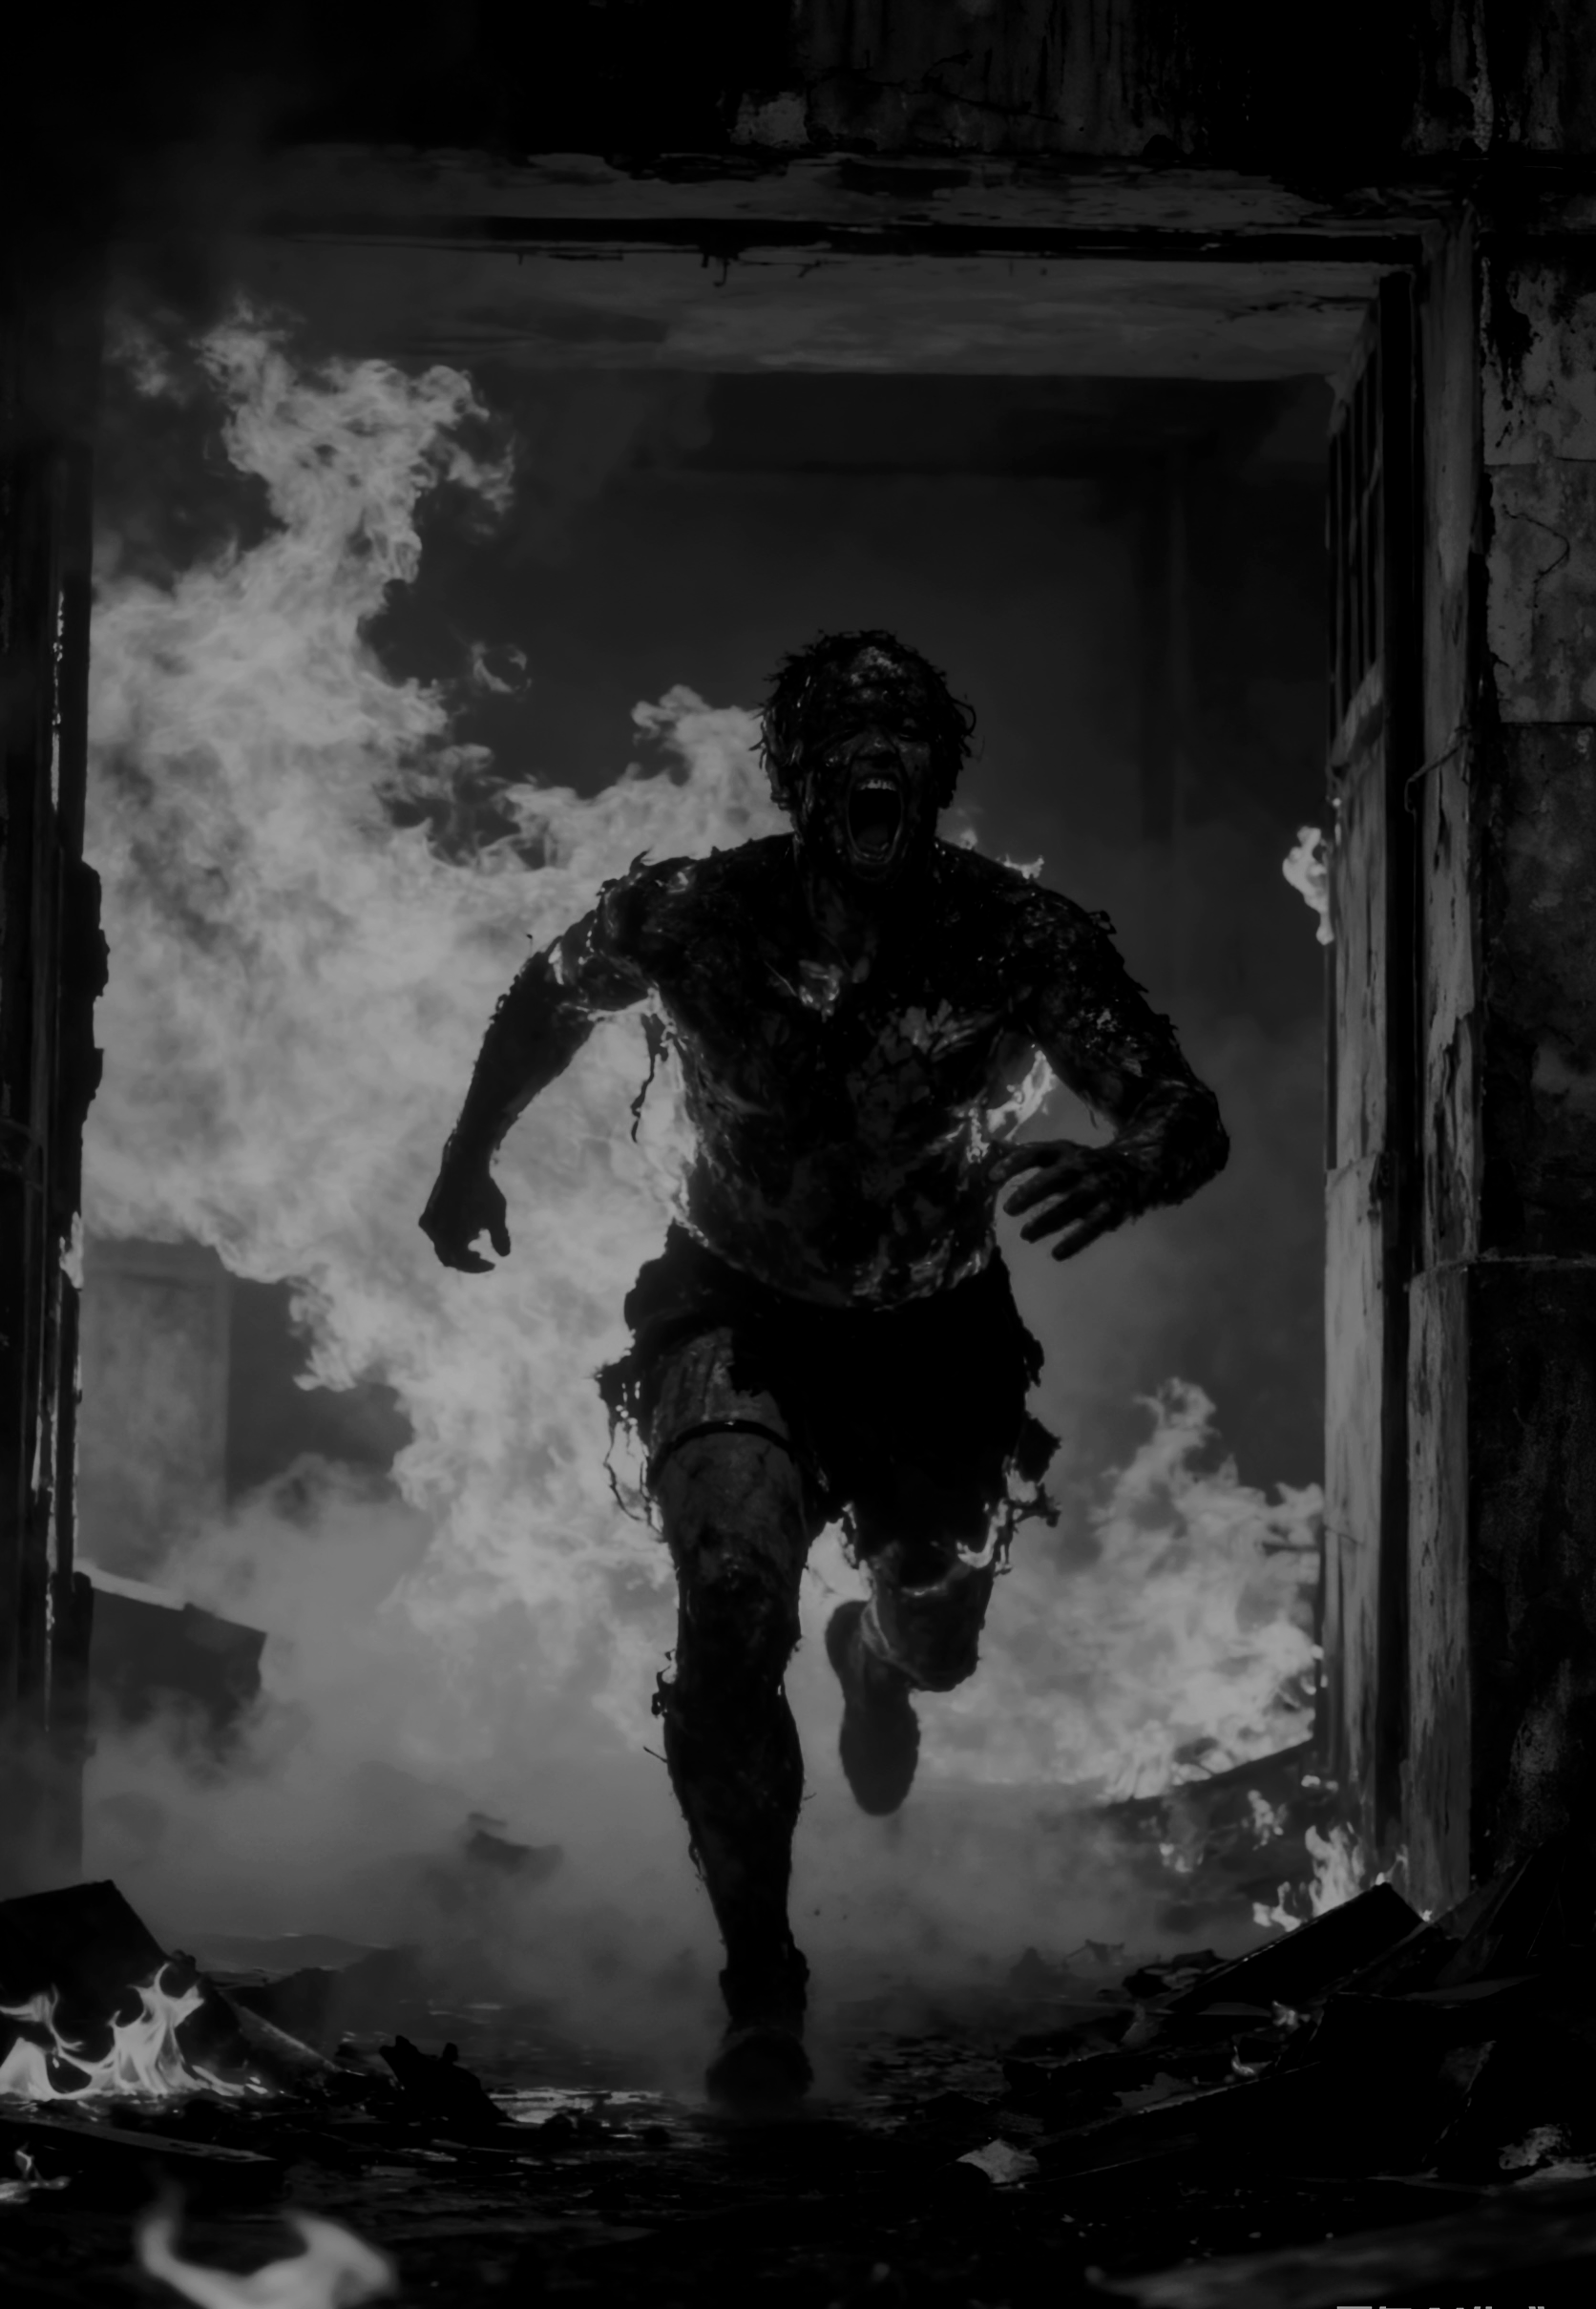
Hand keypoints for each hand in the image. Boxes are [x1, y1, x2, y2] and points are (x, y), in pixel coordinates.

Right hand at [420, 1160, 510, 1272]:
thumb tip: (505, 1255)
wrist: (464, 1164)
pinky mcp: (429, 1210)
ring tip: (476, 1238)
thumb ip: (500, 1238)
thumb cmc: (483, 1192)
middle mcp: (435, 1234)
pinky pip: (438, 1230)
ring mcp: (429, 1222)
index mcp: (450, 1240)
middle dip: (465, 1259)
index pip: (462, 1263)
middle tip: (480, 1256)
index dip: (478, 1267)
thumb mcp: (497, 1217)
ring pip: (442, 1243)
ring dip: (458, 1246)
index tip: (492, 1264)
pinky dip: (451, 1234)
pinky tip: (466, 1226)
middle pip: (449, 1257)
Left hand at [989, 1139, 1139, 1261]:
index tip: (992, 1177)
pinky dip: (1075, 1241)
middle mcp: (1082, 1166)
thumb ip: (1030, 1158)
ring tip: (1026, 1235)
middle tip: (1008, 1209)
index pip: (1036, 1153)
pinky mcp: (1112, 1210)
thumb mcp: (1063, 1152)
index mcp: (1065, 1151)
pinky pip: (1092, 1227)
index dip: (1013, 1163)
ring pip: (1070, 1206)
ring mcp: (1098, 1188)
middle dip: (1030, 1193)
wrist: (1139, 1168)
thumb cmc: (1086, 1164)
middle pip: (1055, 1178)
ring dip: (1047, 1221)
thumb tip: (990, 1172)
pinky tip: (1057, 1254)